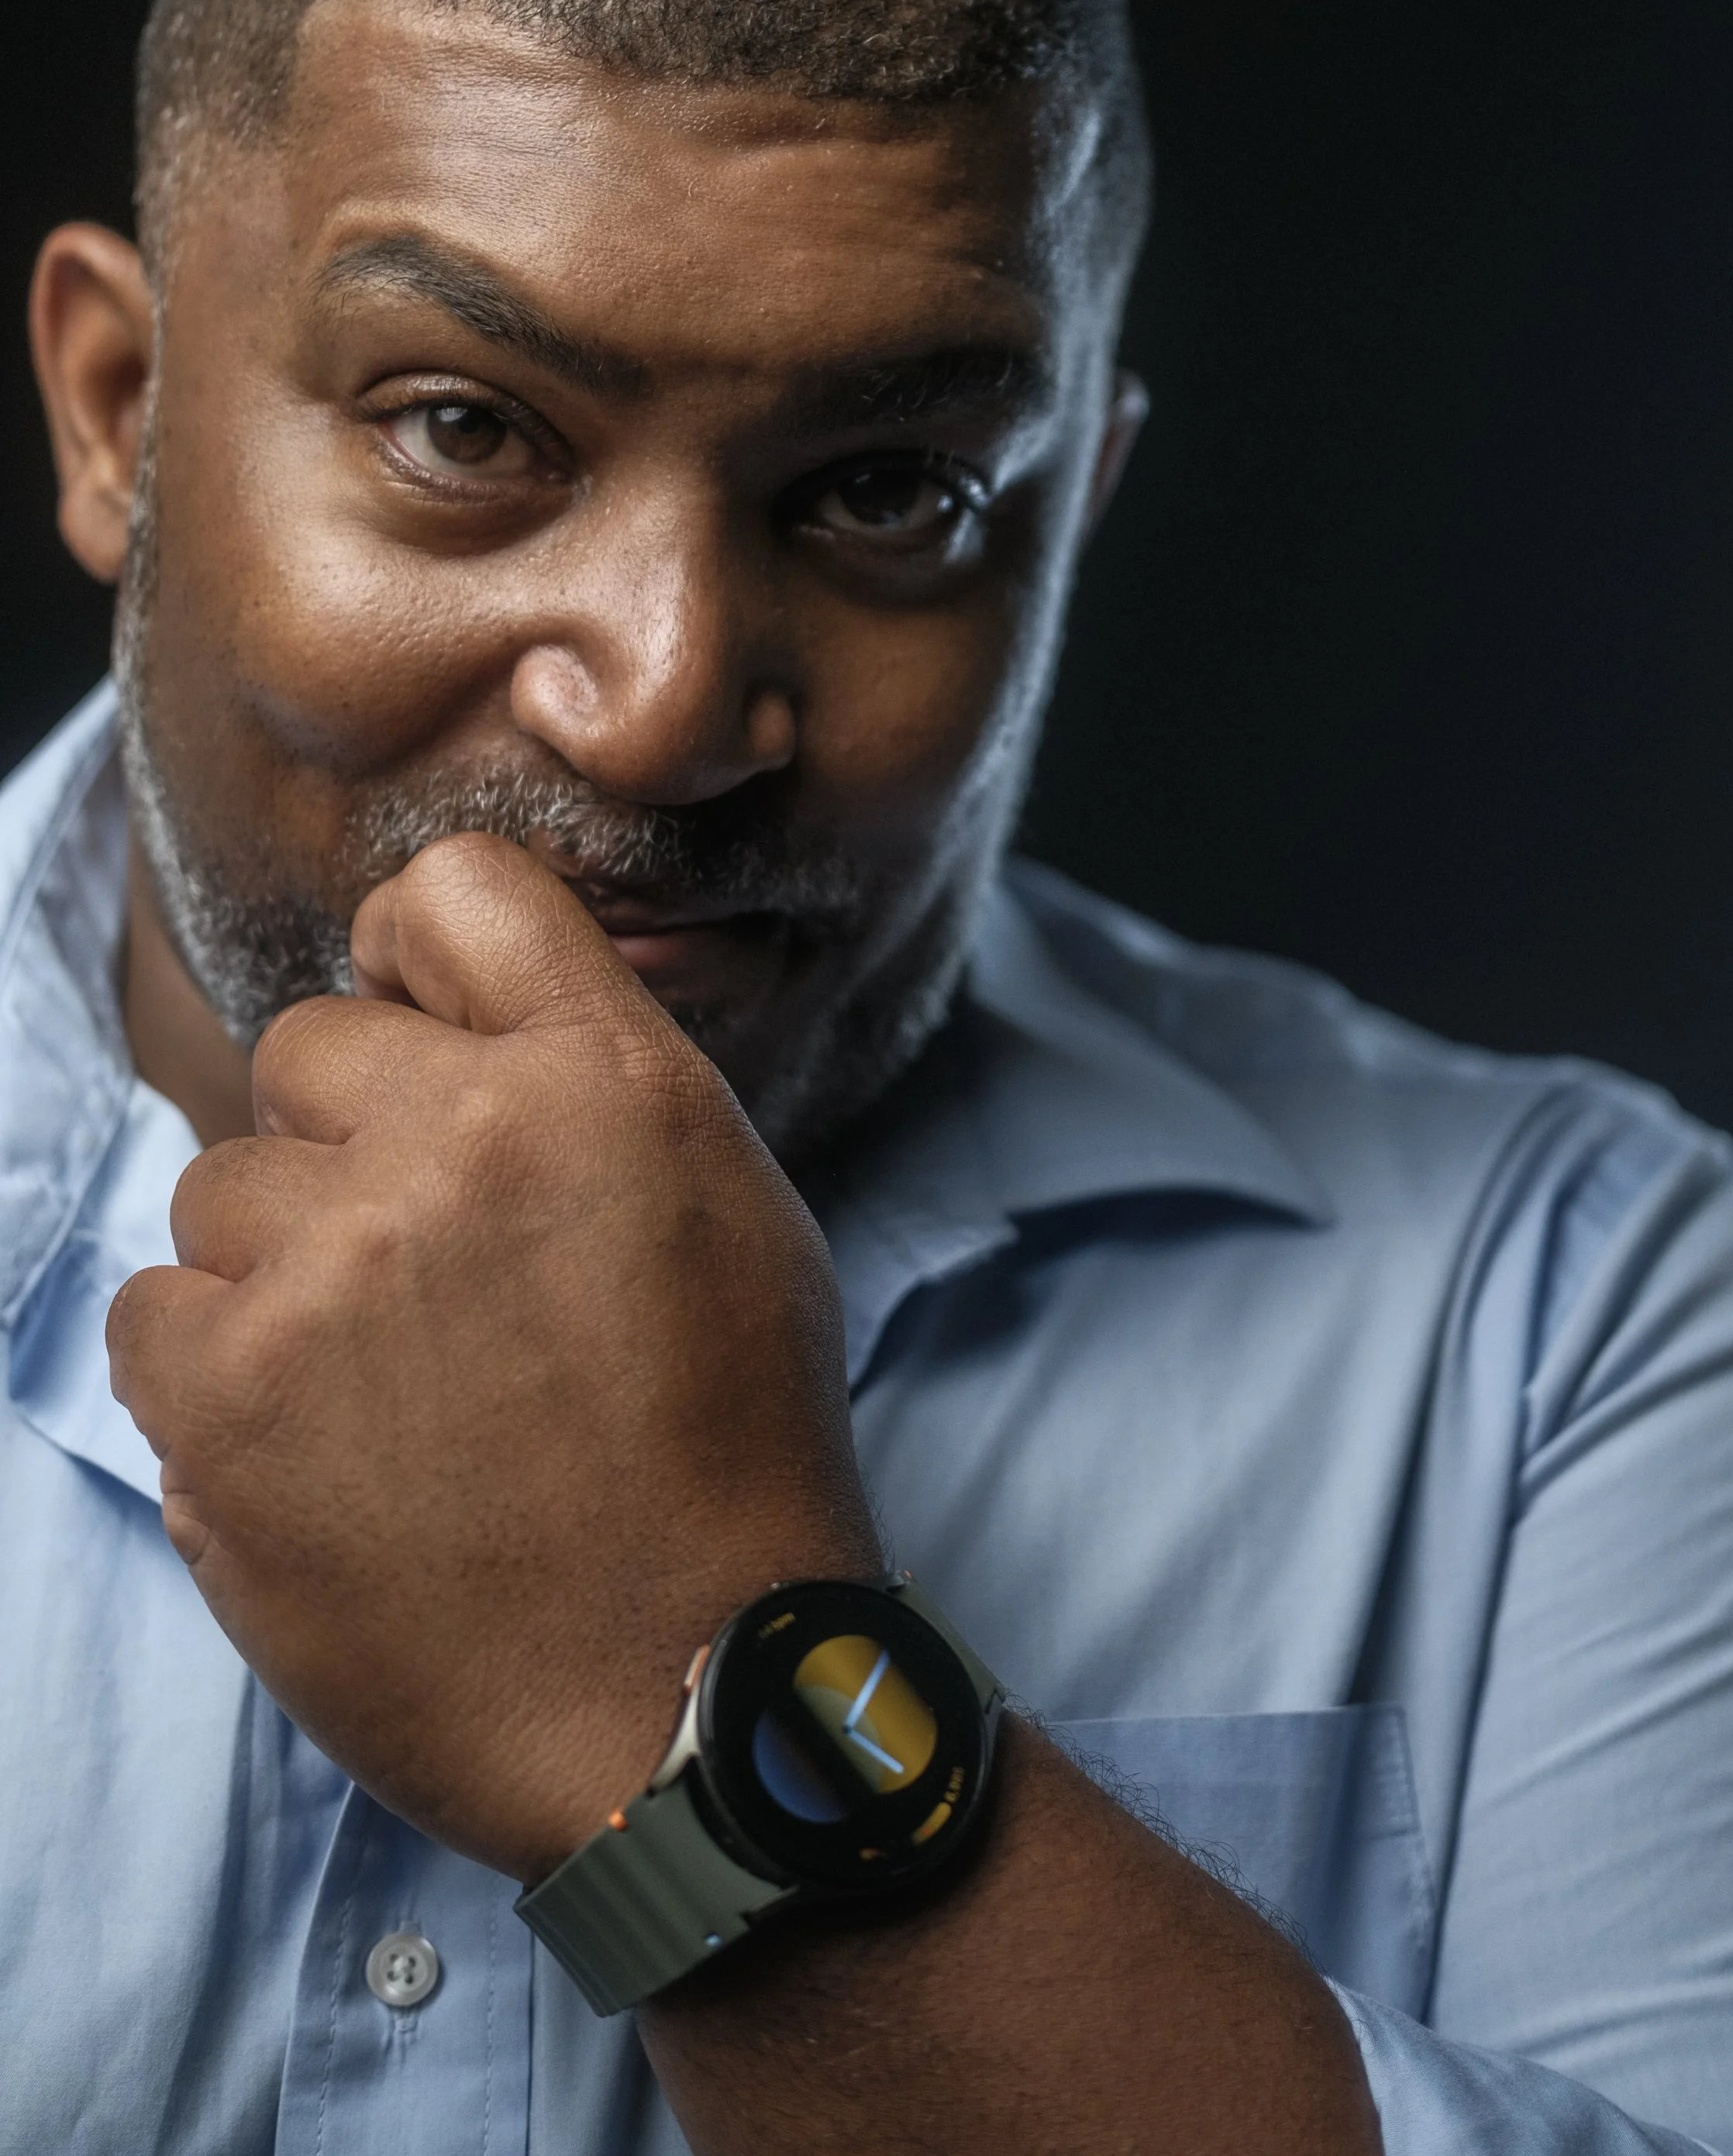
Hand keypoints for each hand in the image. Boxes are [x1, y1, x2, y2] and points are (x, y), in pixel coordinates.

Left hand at [107, 835, 878, 1882]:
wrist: (688, 1691)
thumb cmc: (729, 1455)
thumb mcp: (733, 1214)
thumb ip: (595, 1086)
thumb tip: (455, 1025)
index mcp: (605, 1080)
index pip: (458, 890)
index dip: (416, 954)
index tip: (414, 1029)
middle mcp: (463, 1140)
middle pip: (309, 1046)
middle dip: (353, 1140)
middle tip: (430, 1276)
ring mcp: (334, 1267)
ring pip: (222, 1186)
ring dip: (281, 1269)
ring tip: (386, 1393)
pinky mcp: (228, 1399)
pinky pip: (150, 1312)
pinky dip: (214, 1375)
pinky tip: (316, 1450)